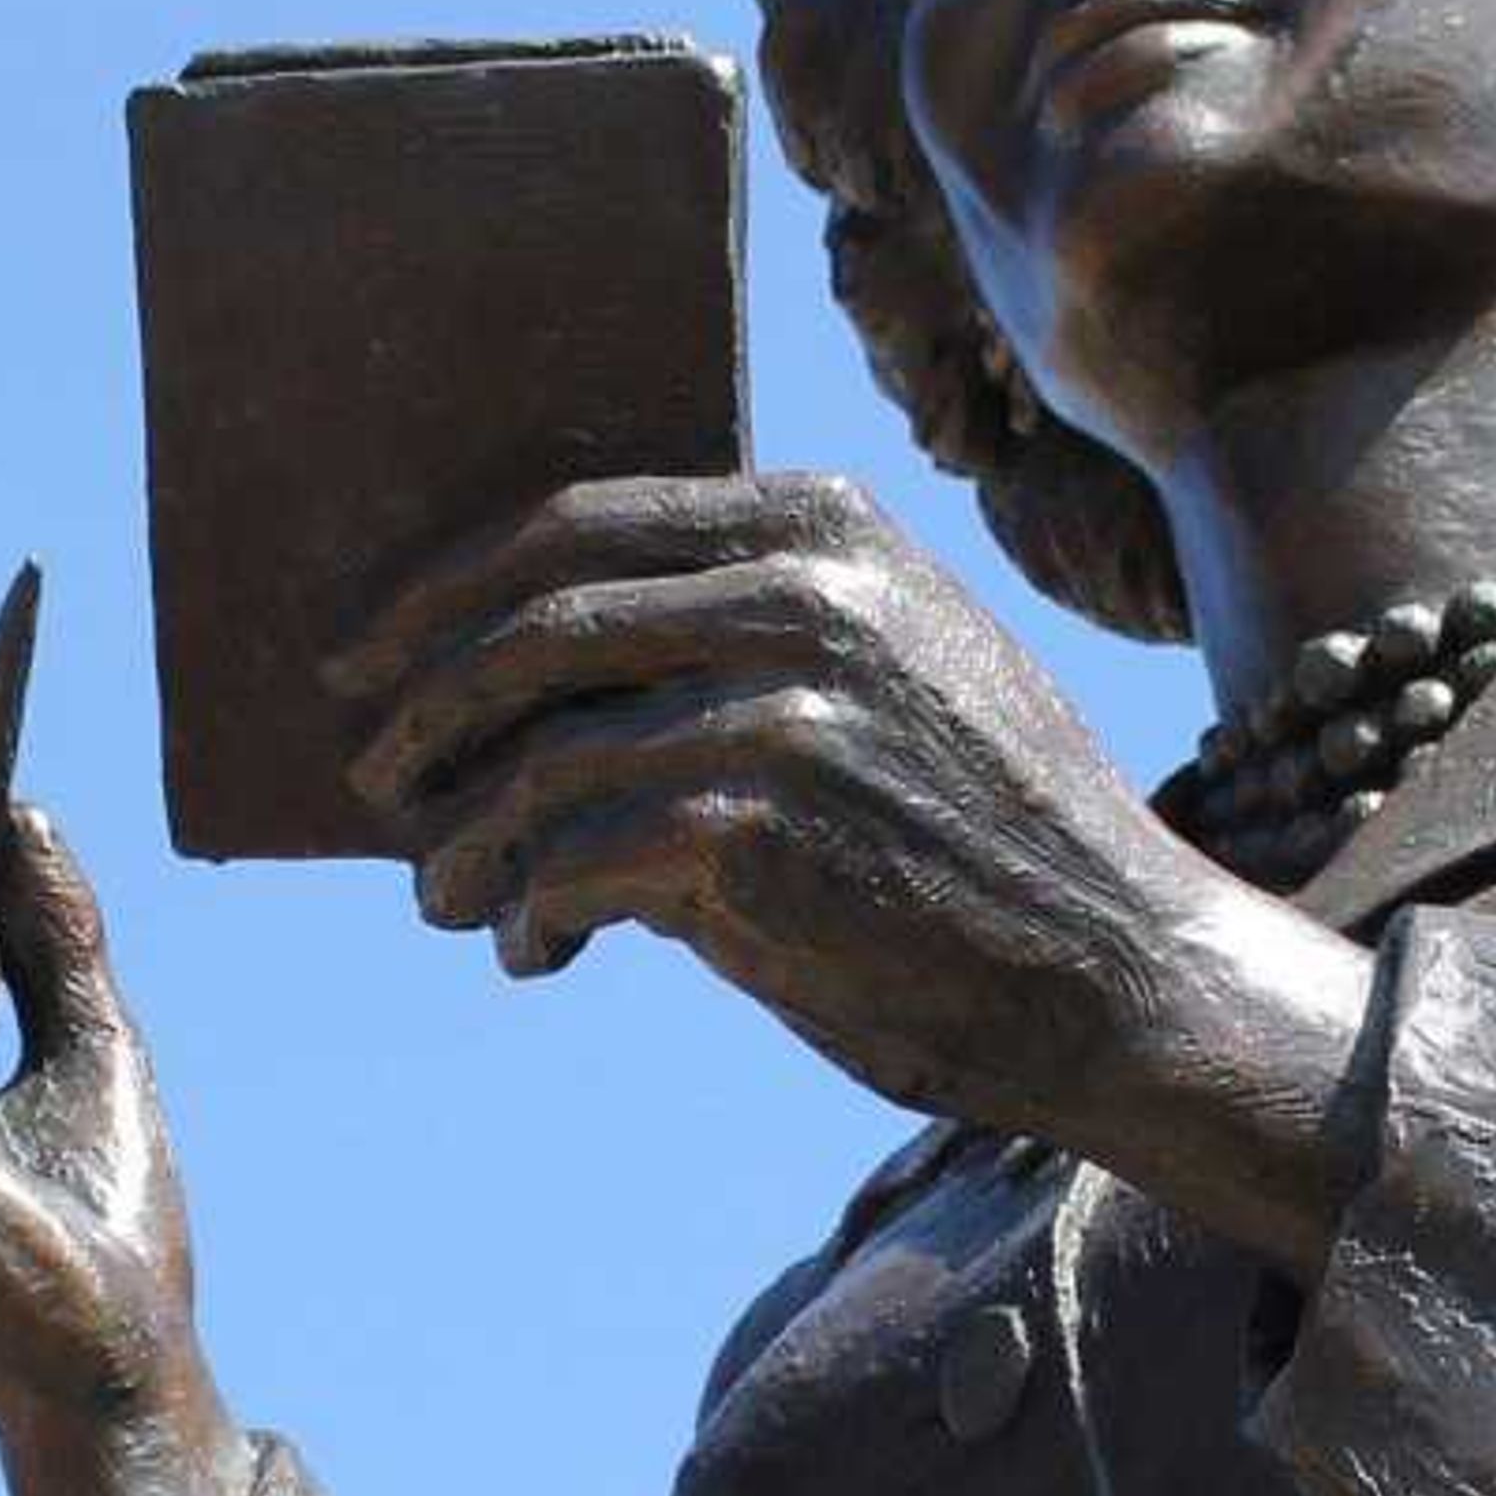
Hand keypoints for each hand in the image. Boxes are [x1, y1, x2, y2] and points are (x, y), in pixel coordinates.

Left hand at [333, 472, 1372, 1233]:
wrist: (1121, 972)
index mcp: (825, 525)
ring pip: (538, 758)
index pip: (579, 523)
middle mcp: (803, 589)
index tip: (374, 653)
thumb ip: (751, 641)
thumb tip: (534, 693)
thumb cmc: (994, 845)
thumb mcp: (897, 677)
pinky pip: (575, 862)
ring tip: (444, 894)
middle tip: (376, 777)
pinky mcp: (759, 827)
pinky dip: (529, 911)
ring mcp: (781, 704)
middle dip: (426, 705)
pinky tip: (534, 949)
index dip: (449, 590)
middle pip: (533, 624)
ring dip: (464, 838)